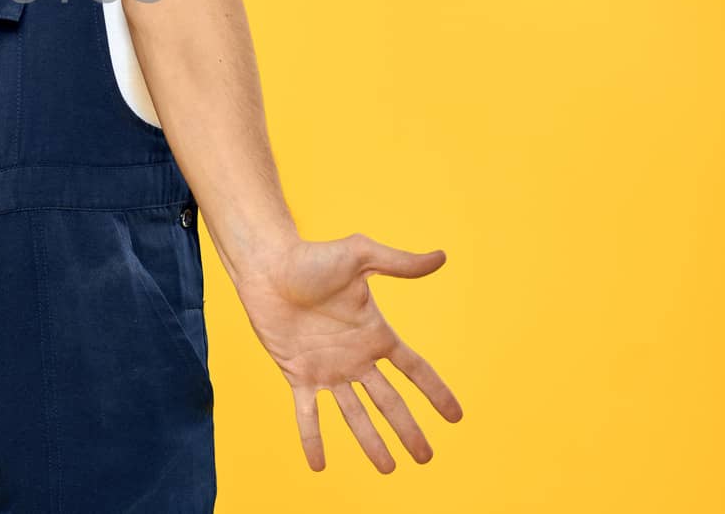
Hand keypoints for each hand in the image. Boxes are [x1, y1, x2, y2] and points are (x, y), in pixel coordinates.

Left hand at [234, 233, 463, 471]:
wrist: (267, 266)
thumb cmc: (312, 257)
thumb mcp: (361, 255)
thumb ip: (399, 263)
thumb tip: (441, 257)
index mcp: (375, 333)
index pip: (414, 369)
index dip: (435, 392)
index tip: (456, 418)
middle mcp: (355, 357)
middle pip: (389, 402)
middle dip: (408, 430)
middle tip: (425, 458)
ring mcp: (327, 369)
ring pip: (355, 415)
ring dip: (370, 442)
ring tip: (388, 469)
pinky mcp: (298, 374)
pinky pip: (308, 414)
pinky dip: (313, 438)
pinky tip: (318, 465)